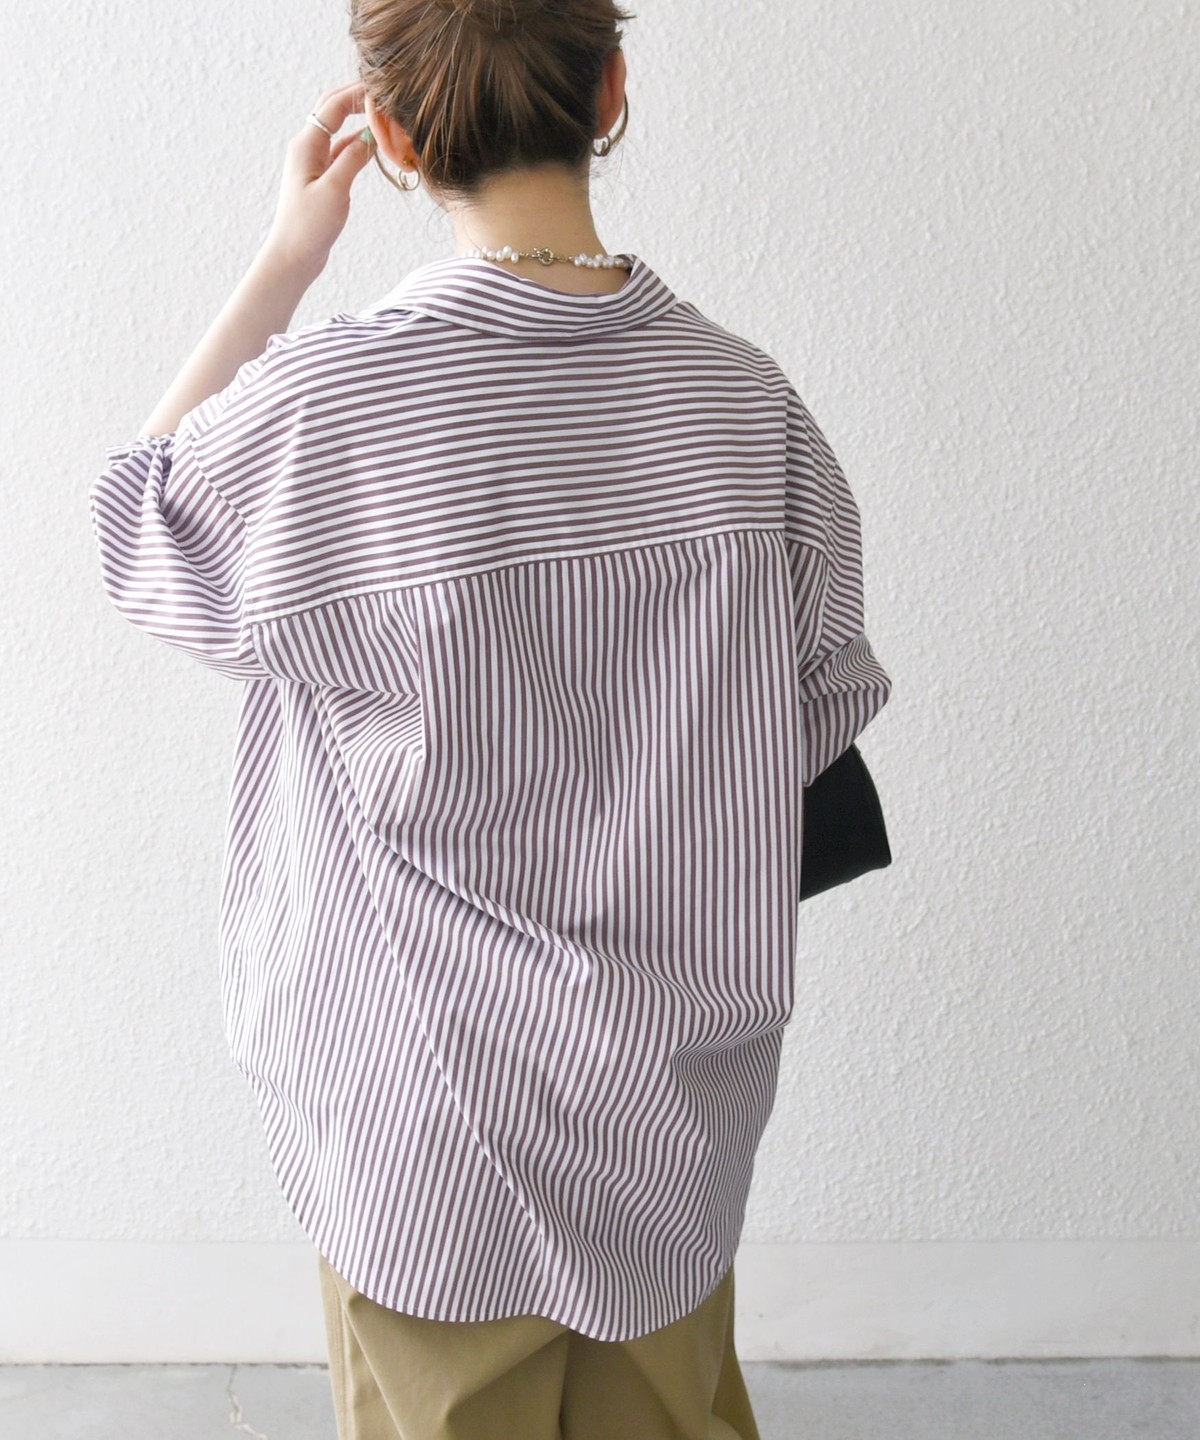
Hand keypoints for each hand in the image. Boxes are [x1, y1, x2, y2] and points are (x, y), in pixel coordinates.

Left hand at [262, 82, 374, 280]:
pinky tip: (376, 145)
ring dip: (360, 121)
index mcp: (307, 145)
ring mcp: (314, 162)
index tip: (384, 89)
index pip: (334, 105)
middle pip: (333, 109)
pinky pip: (342, 151)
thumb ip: (353, 158)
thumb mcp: (335, 190)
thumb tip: (371, 135)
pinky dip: (359, 144)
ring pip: (340, 130)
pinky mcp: (322, 178)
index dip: (358, 93)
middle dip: (357, 98)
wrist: (293, 256)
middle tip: (385, 96)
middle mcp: (308, 147)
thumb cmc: (309, 226)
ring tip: (386, 118)